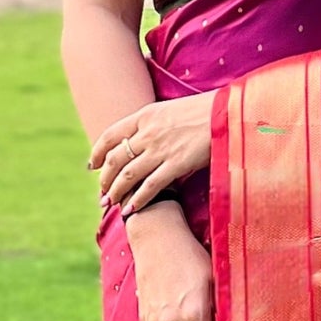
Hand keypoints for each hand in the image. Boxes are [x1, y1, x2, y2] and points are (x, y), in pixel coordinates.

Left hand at [89, 93, 215, 214]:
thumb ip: (154, 125)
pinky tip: (132, 209)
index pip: (111, 135)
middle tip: (102, 193)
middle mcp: (149, 132)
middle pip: (116, 159)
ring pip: (128, 175)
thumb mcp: (171, 111)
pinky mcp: (177, 164)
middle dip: (105, 178)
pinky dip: (139, 199)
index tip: (93, 166)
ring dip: (116, 192)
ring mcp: (162, 149)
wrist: (227, 112)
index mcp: (146, 115)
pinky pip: (151, 186)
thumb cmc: (205, 111)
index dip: (98, 152)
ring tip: (111, 204)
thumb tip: (144, 141)